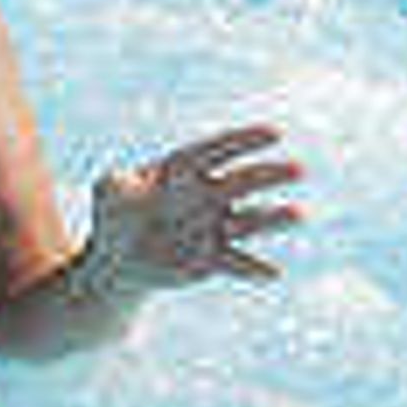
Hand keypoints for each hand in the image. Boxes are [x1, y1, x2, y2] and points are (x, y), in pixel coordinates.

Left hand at [85, 123, 305, 294]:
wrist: (117, 259)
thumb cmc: (114, 215)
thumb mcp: (107, 193)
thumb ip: (114, 185)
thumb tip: (117, 184)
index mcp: (184, 170)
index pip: (218, 150)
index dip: (244, 141)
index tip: (275, 133)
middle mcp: (207, 195)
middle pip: (243, 182)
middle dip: (270, 175)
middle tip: (299, 170)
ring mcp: (213, 228)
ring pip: (249, 221)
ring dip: (274, 218)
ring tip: (300, 214)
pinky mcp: (211, 260)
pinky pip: (236, 263)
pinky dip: (253, 268)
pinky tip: (272, 273)